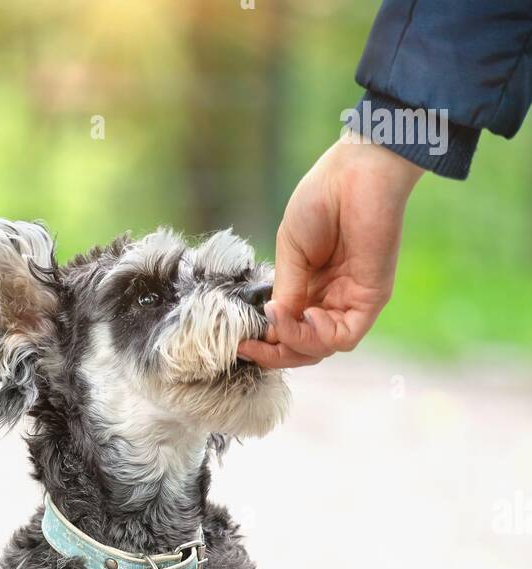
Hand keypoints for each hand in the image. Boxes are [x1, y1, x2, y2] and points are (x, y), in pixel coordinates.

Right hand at [239, 136, 423, 367]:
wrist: (355, 172)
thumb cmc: (321, 200)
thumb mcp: (290, 252)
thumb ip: (285, 292)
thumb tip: (271, 330)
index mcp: (309, 288)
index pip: (288, 333)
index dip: (265, 344)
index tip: (240, 343)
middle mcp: (330, 300)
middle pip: (304, 349)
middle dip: (275, 353)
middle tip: (250, 346)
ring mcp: (351, 301)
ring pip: (321, 348)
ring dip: (294, 343)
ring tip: (277, 319)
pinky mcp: (370, 299)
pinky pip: (344, 337)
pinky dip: (320, 337)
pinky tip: (307, 317)